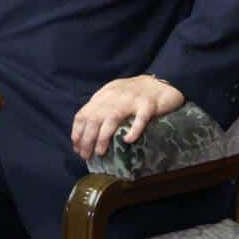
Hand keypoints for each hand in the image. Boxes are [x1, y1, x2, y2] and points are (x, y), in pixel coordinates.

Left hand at [70, 74, 184, 159]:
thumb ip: (101, 108)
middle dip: (87, 139)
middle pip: (95, 118)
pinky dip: (133, 130)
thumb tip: (86, 133)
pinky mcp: (148, 105)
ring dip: (103, 137)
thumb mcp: (114, 95)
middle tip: (86, 155)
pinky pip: (140, 118)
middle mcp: (115, 96)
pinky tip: (128, 140)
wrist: (161, 83)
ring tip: (100, 152)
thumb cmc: (136, 93)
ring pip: (112, 118)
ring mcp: (132, 99)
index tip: (77, 147)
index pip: (84, 113)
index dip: (77, 132)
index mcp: (105, 95)